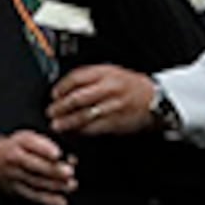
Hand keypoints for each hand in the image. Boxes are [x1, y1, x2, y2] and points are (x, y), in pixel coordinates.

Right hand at [0, 130, 76, 204]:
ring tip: (71, 186)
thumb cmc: (19, 147)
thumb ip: (49, 145)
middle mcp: (15, 158)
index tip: (57, 154)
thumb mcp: (29, 138)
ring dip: (55, 185)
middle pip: (34, 165)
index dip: (45, 149)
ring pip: (36, 182)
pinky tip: (61, 202)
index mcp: (20, 141)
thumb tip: (71, 157)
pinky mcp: (16, 190)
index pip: (32, 143)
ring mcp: (14, 175)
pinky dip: (49, 200)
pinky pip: (33, 196)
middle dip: (53, 170)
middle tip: (69, 172)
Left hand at [49, 64, 164, 139]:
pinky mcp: (117, 122)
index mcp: (106, 73)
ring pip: (85, 115)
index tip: (54, 95)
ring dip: (68, 122)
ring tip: (58, 125)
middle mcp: (109, 88)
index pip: (78, 78)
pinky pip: (96, 127)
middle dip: (61, 107)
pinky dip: (83, 130)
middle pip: (78, 98)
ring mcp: (114, 106)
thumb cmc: (131, 86)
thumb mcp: (112, 72)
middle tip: (51, 112)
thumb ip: (91, 78)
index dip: (62, 87)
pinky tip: (75, 131)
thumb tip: (67, 88)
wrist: (154, 98)